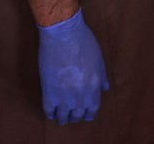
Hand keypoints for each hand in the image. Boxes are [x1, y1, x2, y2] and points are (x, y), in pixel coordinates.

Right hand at [37, 8, 108, 123]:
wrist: (64, 35)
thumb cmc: (84, 42)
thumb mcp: (99, 59)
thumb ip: (102, 76)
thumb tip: (105, 88)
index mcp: (94, 88)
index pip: (92, 109)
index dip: (88, 114)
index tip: (85, 115)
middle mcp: (80, 96)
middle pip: (77, 115)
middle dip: (75, 116)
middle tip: (71, 115)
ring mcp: (64, 96)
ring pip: (63, 116)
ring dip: (62, 118)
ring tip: (60, 117)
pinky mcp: (49, 92)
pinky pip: (49, 110)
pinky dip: (50, 113)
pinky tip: (50, 113)